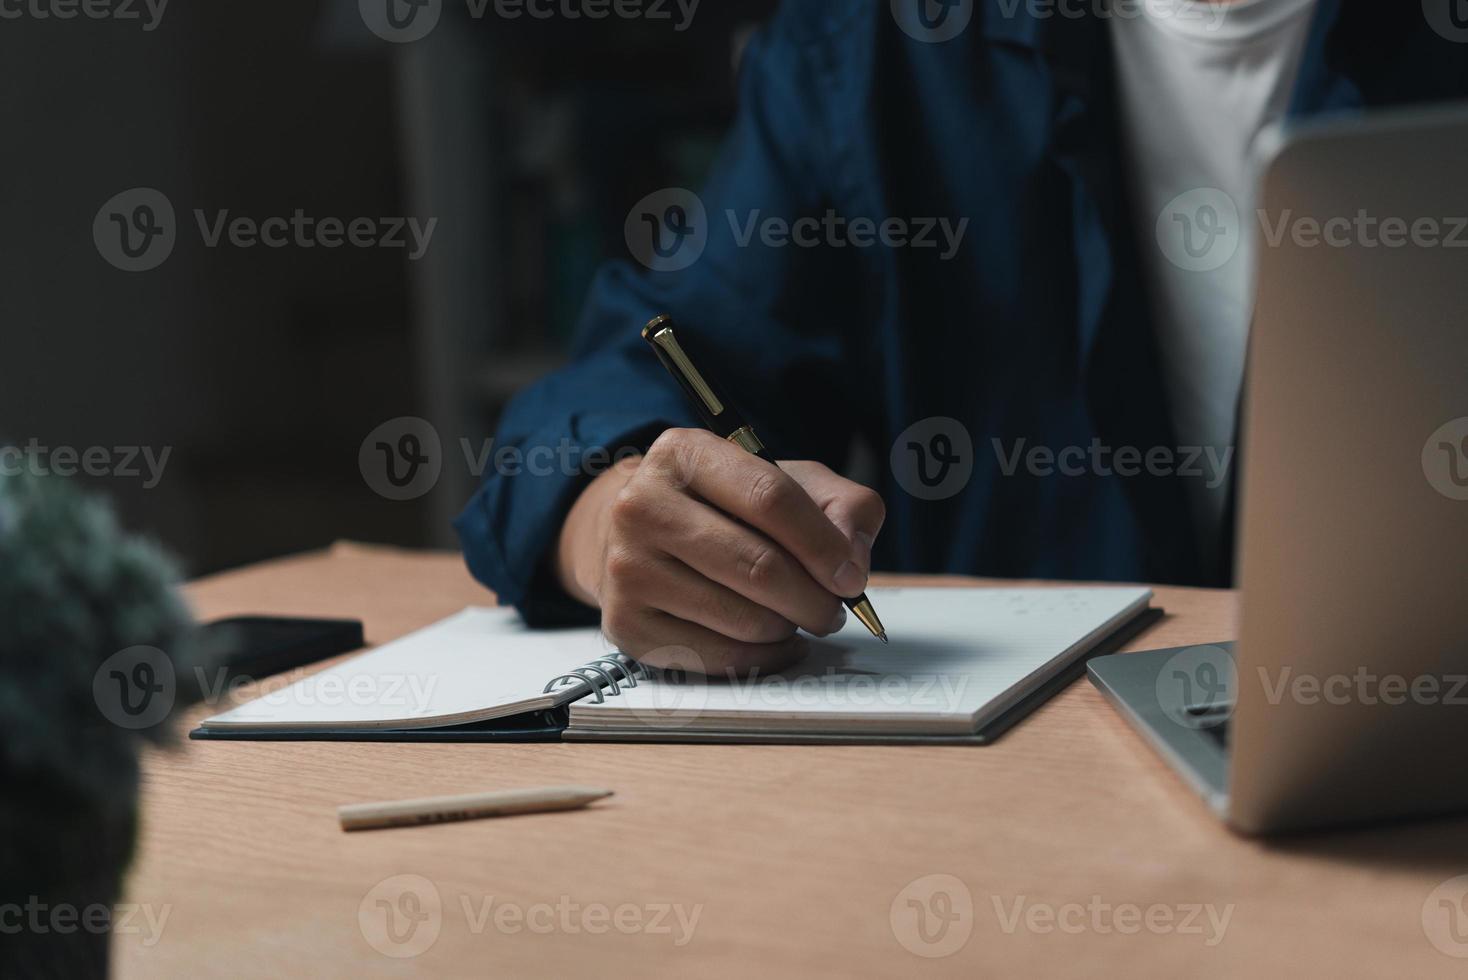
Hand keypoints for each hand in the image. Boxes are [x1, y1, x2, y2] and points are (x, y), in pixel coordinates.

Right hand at [555, 428, 884, 674]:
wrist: (636, 537)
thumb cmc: (723, 509)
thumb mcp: (787, 481)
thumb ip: (841, 505)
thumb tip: (852, 561)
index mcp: (684, 454)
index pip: (770, 497)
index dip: (823, 544)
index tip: (851, 576)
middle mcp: (642, 506)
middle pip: (759, 566)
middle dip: (815, 599)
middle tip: (832, 608)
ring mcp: (628, 568)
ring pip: (744, 618)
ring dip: (788, 627)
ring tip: (794, 615)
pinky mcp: (626, 624)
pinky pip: (719, 656)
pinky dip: (762, 656)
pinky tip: (769, 639)